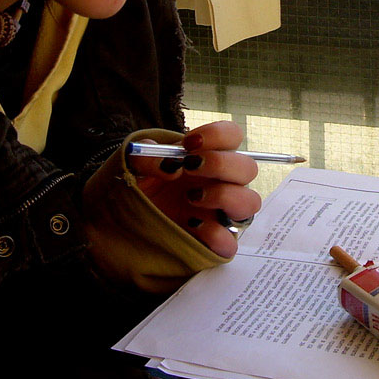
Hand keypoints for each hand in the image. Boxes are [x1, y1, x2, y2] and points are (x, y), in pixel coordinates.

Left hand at [130, 121, 261, 257]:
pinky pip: (230, 242)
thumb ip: (147, 156)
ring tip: (191, 197)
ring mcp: (221, 213)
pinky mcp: (214, 242)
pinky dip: (215, 234)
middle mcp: (222, 183)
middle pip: (248, 168)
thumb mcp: (136, 164)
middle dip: (220, 164)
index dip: (217, 135)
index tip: (189, 143)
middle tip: (189, 167)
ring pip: (251, 202)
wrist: (128, 219)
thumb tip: (169, 165)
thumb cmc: (142, 186)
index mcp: (209, 157)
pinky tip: (191, 225)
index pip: (233, 136)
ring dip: (224, 195)